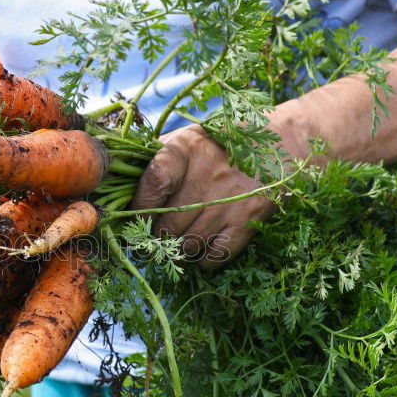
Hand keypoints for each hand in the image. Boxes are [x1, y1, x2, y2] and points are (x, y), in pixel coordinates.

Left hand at [129, 122, 303, 268]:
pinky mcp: (248, 221)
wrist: (279, 144)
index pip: (154, 182)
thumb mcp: (187, 138)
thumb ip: (155, 158)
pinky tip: (203, 245)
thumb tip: (116, 185)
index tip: (134, 217)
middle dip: (157, 234)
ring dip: (179, 247)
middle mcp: (208, 175)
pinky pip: (214, 256)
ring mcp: (230, 201)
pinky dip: (203, 258)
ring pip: (187, 244)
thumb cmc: (220, 143)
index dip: (139, 207)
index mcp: (187, 149)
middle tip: (157, 232)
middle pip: (168, 224)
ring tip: (182, 235)